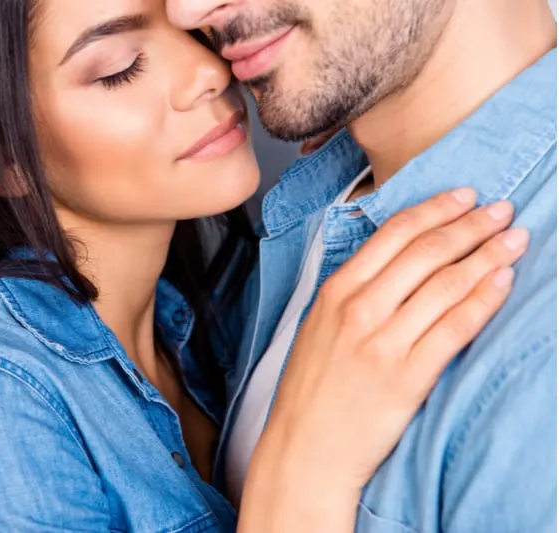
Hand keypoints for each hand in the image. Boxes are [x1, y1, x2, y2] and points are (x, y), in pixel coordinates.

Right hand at [238, 188, 527, 531]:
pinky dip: (483, 301)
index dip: (435, 209)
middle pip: (425, 252)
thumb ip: (353, 291)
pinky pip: (454, 328)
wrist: (305, 448)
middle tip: (501, 210)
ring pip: (446, 284)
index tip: (464, 196)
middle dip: (470, 224)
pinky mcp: (406, 377)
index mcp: (335, 291)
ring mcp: (382, 342)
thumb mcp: (318, 326)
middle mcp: (358, 309)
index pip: (394, 234)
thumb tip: (400, 261)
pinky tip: (503, 283)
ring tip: (514, 239)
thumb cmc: (311, 390)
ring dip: (487, 255)